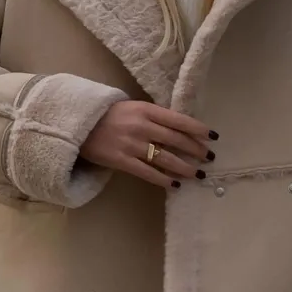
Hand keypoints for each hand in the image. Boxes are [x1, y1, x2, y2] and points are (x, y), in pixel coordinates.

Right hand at [80, 100, 216, 188]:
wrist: (79, 124)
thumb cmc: (109, 115)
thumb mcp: (133, 108)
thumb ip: (154, 117)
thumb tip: (179, 129)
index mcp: (146, 110)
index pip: (179, 120)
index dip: (198, 129)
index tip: (212, 137)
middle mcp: (142, 126)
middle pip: (176, 140)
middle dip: (196, 150)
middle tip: (209, 158)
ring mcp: (132, 145)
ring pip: (165, 158)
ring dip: (184, 167)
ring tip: (197, 174)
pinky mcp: (122, 161)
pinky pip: (148, 172)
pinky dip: (163, 179)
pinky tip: (175, 184)